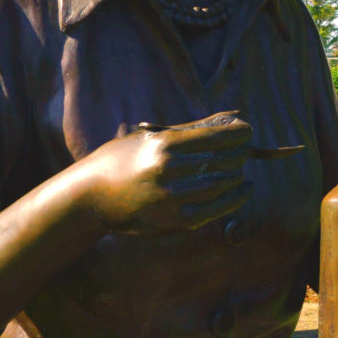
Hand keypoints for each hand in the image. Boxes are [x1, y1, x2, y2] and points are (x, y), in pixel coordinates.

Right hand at [81, 111, 250, 233]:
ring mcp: (173, 198)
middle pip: (223, 160)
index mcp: (164, 145)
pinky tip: (243, 191)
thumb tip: (229, 117)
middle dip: (239, 154)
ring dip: (238, 175)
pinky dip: (234, 199)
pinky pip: (215, 209)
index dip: (238, 134)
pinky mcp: (174, 221)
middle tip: (244, 151)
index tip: (247, 132)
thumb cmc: (120, 160)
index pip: (216, 137)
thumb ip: (191, 128)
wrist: (90, 197)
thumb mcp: (150, 136)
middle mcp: (170, 170)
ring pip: (223, 184)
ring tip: (241, 170)